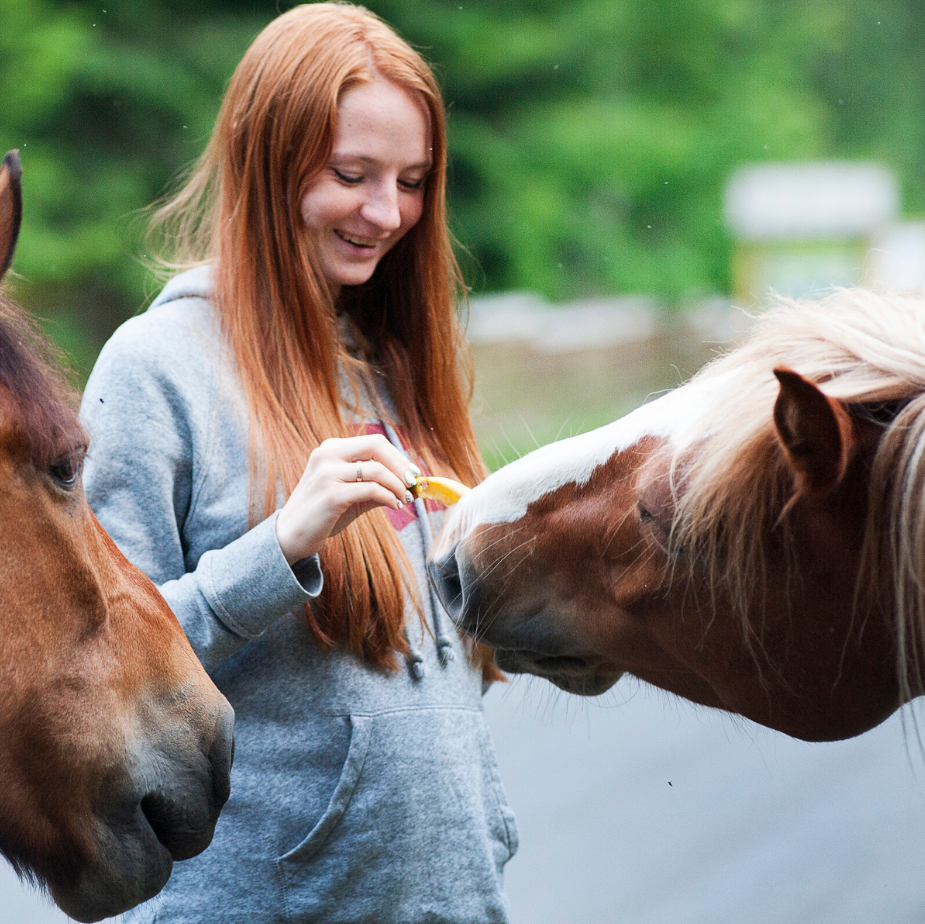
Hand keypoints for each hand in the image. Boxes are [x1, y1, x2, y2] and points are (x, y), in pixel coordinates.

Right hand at [275, 434, 418, 563]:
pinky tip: (394, 506)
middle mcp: (327, 455)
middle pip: (377, 446)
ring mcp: (327, 473)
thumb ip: (379, 486)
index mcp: (331, 449)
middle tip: (413, 483)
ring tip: (403, 499)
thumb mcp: (353, 495)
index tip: (412, 472)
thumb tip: (412, 485)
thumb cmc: (324, 514)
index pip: (374, 442)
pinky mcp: (331, 494)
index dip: (398, 456)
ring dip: (397, 486)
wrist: (291, 536)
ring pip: (377, 470)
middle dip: (401, 465)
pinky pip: (371, 490)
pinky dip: (388, 497)